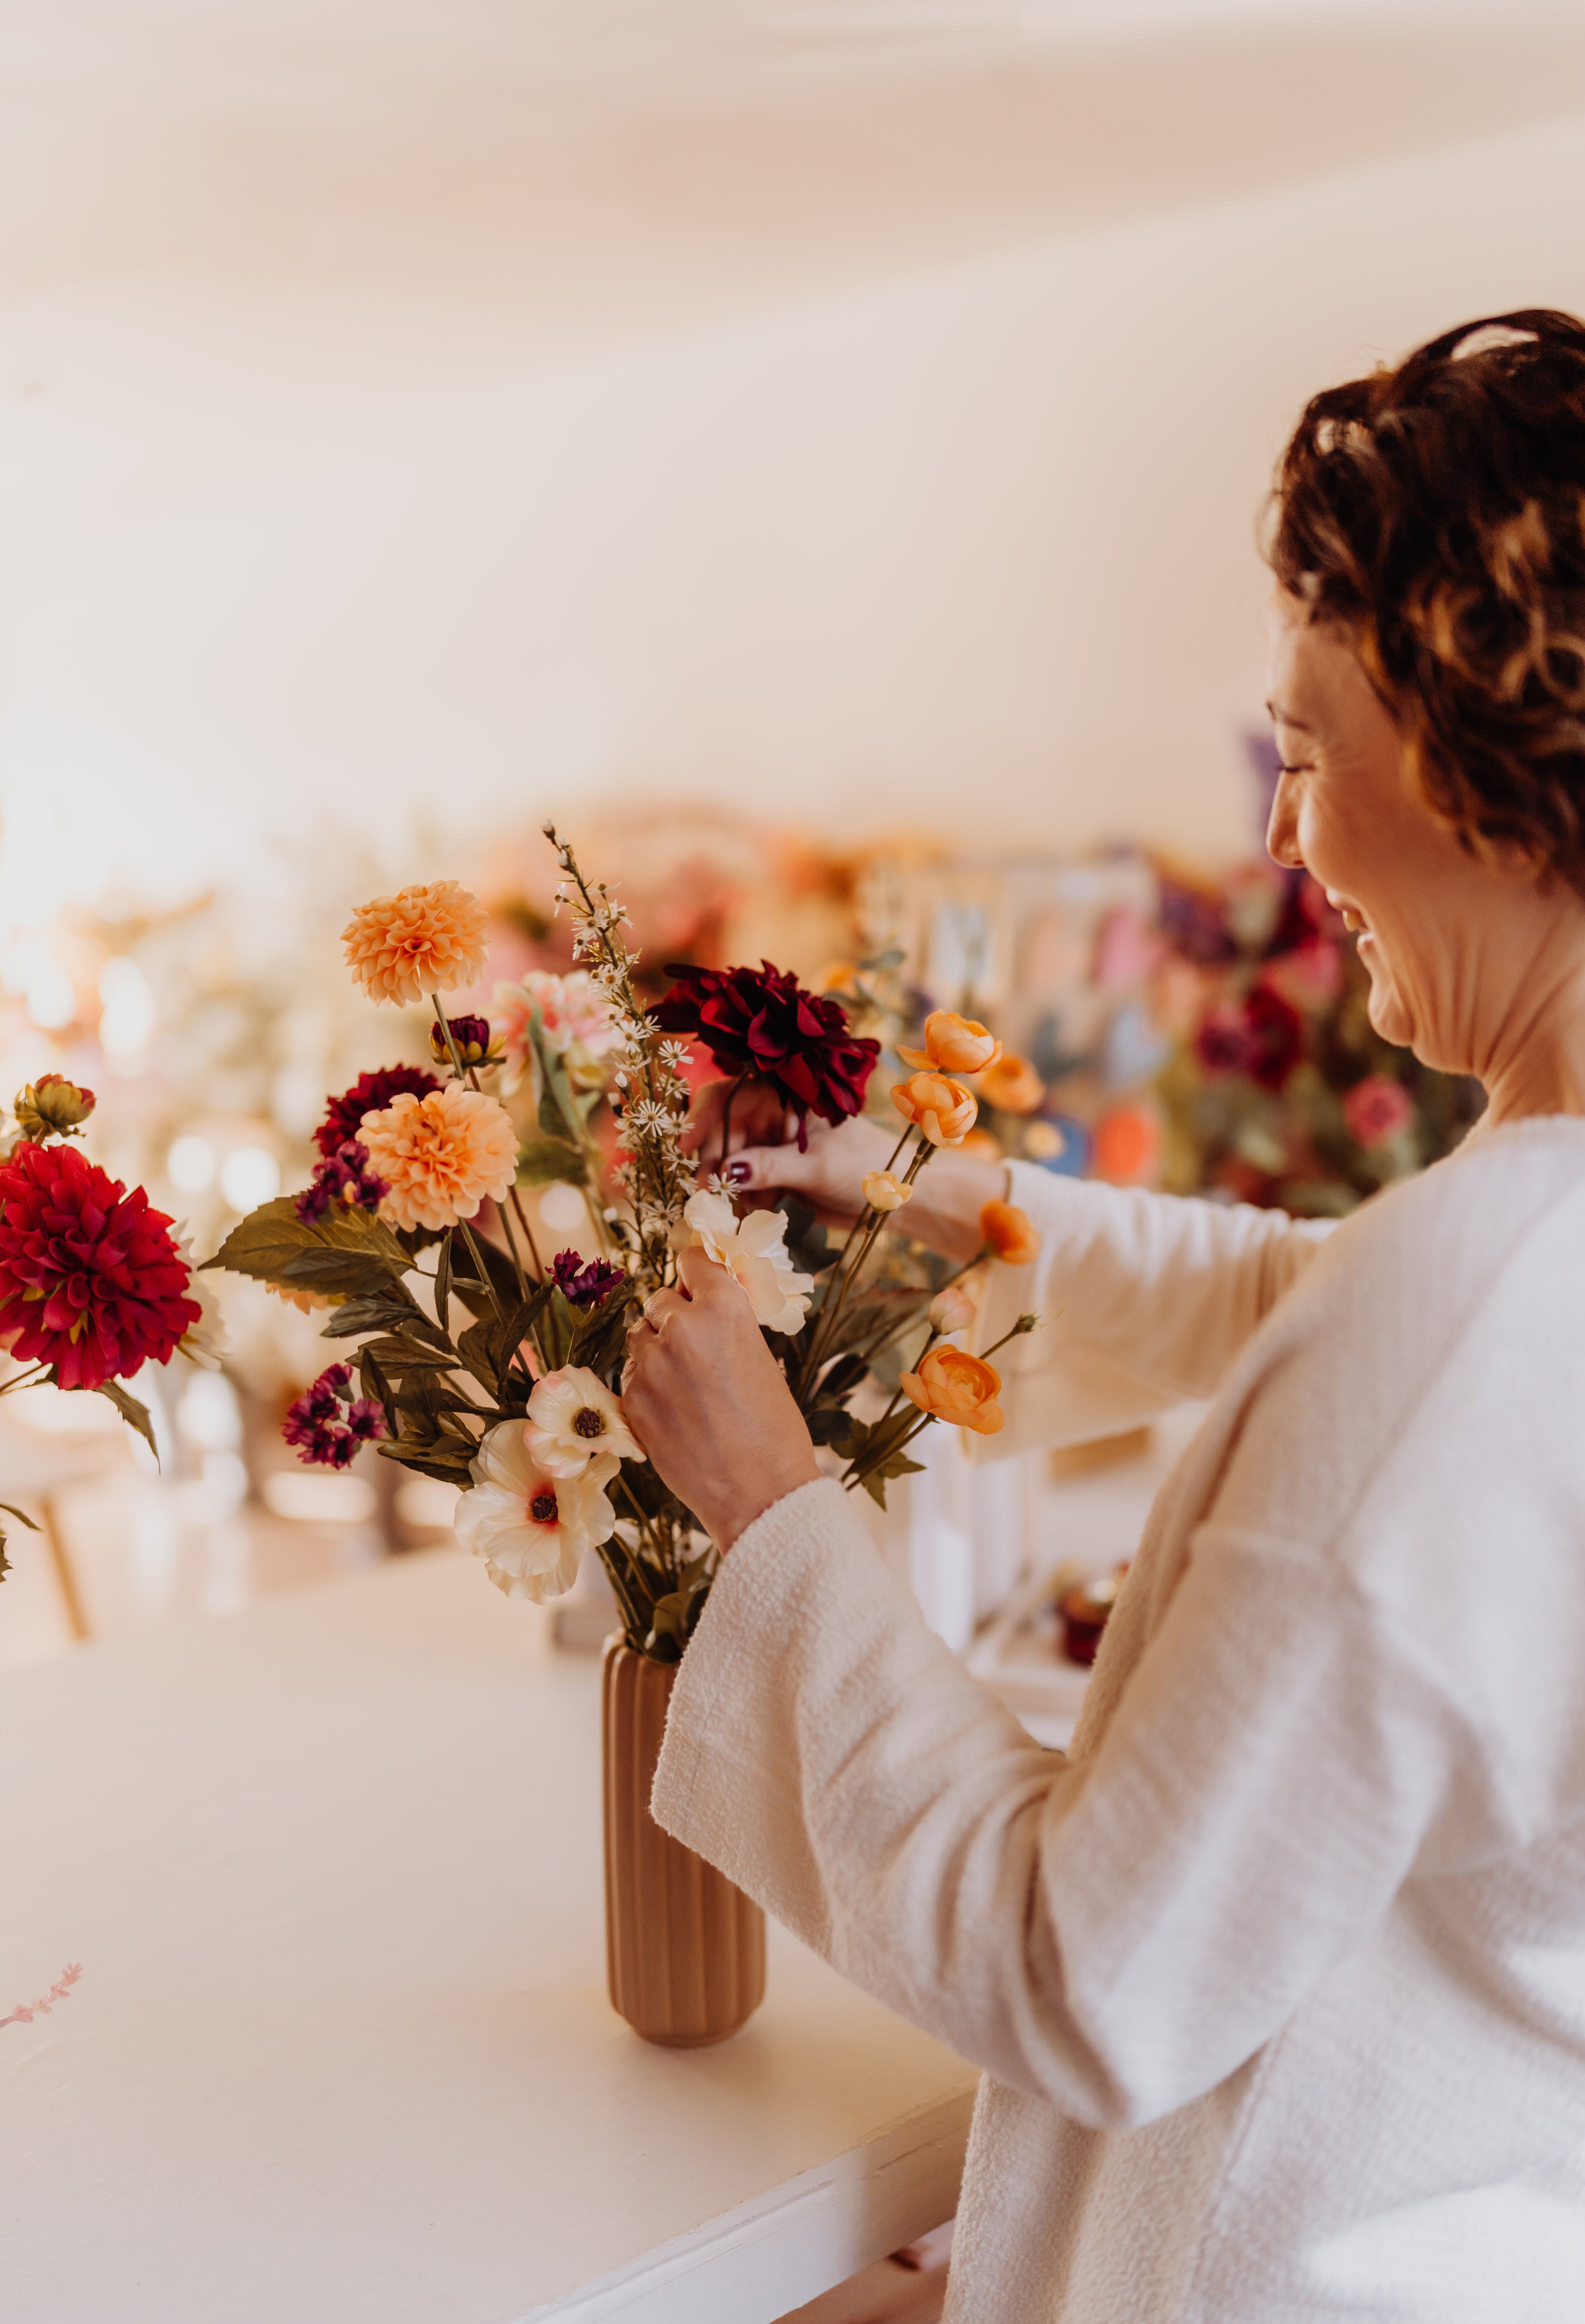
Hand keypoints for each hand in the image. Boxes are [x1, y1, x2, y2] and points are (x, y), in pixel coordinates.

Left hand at [621, 1246, 820, 1550]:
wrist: (759, 1491)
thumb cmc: (774, 1429)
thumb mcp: (762, 1359)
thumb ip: (726, 1327)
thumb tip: (701, 1309)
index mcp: (725, 1306)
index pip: (692, 1260)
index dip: (693, 1274)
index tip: (693, 1285)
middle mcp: (683, 1325)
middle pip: (659, 1300)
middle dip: (673, 1319)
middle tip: (694, 1350)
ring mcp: (652, 1362)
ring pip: (639, 1336)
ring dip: (655, 1350)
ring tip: (683, 1384)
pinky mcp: (631, 1397)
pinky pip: (630, 1375)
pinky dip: (645, 1385)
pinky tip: (672, 1411)